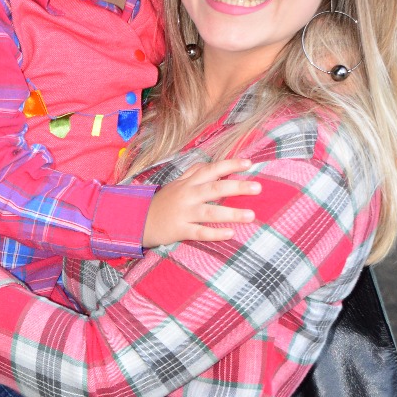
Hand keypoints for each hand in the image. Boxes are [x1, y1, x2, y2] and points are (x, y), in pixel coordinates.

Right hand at [142, 158, 260, 246]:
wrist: (138, 220)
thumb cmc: (163, 201)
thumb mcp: (177, 183)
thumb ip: (195, 173)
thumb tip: (214, 164)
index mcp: (188, 182)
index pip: (211, 169)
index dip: (230, 165)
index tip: (249, 163)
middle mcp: (187, 195)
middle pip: (214, 189)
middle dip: (237, 187)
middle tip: (258, 187)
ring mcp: (183, 213)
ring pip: (210, 212)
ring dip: (231, 214)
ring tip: (251, 215)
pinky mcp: (179, 230)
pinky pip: (199, 232)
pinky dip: (214, 233)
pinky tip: (230, 233)